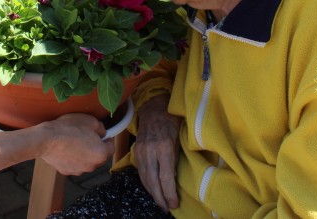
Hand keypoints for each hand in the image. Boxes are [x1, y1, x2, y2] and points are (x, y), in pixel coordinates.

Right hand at [38, 113, 114, 175]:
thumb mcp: (90, 120)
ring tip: (73, 140)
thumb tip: (102, 132)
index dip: (107, 138)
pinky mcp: (66, 171)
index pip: (111, 147)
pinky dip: (72, 157)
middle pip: (98, 155)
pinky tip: (65, 147)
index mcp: (101, 154)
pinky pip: (73, 163)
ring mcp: (78, 170)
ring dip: (83, 153)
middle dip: (95, 146)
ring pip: (86, 160)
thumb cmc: (69, 128)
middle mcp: (92, 166)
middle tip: (85, 135)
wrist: (46, 139)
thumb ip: (101, 128)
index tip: (102, 133)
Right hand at [135, 94, 181, 211]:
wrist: (154, 107)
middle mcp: (150, 150)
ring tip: (160, 202)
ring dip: (152, 192)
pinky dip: (146, 182)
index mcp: (164, 147)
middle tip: (166, 208)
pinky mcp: (136, 150)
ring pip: (144, 177)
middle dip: (159, 198)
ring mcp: (141, 150)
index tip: (174, 204)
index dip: (169, 193)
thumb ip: (176, 157)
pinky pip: (141, 170)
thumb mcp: (180, 138)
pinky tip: (152, 189)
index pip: (165, 177)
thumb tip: (174, 178)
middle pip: (153, 181)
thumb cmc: (172, 121)